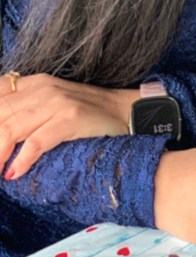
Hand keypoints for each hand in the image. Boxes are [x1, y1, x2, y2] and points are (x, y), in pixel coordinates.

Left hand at [0, 72, 134, 178]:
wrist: (124, 111)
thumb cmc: (85, 113)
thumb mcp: (49, 104)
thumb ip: (22, 112)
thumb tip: (2, 135)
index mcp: (33, 83)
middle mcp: (41, 89)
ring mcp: (56, 102)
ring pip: (9, 129)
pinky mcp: (70, 119)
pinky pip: (36, 141)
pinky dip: (21, 159)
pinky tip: (13, 173)